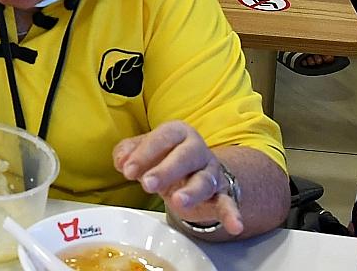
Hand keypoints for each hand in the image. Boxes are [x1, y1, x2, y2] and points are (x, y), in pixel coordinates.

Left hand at [114, 122, 242, 235]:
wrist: (192, 171)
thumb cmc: (163, 157)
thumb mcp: (143, 151)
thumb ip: (128, 152)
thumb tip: (121, 161)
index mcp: (177, 132)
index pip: (162, 138)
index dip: (143, 154)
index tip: (127, 170)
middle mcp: (197, 149)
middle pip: (184, 157)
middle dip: (165, 171)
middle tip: (147, 184)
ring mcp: (211, 172)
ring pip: (203, 180)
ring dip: (191, 192)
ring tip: (177, 202)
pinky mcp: (221, 194)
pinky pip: (227, 203)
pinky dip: (231, 214)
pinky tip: (235, 225)